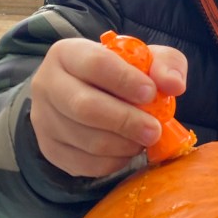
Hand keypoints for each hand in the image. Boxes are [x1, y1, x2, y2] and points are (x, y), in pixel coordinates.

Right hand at [29, 37, 187, 177]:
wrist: (88, 93)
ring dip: (124, 144)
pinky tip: (127, 150)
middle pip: (85, 107)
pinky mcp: (49, 149)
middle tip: (154, 130)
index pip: (95, 64)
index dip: (125, 81)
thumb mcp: (145, 59)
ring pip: (86, 140)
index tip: (151, 94)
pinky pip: (84, 163)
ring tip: (144, 138)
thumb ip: (164, 64)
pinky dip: (113, 161)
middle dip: (126, 121)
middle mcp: (47, 84)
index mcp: (67, 53)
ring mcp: (43, 120)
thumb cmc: (119, 73)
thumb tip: (174, 84)